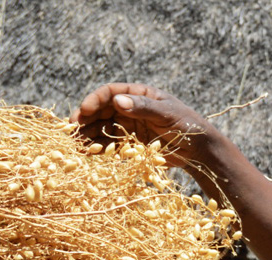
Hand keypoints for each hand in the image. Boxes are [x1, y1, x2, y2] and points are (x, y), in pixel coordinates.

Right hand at [70, 83, 216, 166]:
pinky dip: (98, 148)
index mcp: (139, 94)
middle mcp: (131, 109)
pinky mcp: (131, 145)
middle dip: (85, 119)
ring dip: (88, 135)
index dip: (94, 100)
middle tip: (71, 129)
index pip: (110, 93)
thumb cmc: (188, 126)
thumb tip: (118, 101)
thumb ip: (144, 108)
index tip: (84, 110)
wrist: (201, 152)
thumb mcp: (167, 114)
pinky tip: (87, 154)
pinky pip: (110, 145)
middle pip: (101, 111)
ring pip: (102, 128)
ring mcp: (129, 127)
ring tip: (74, 144)